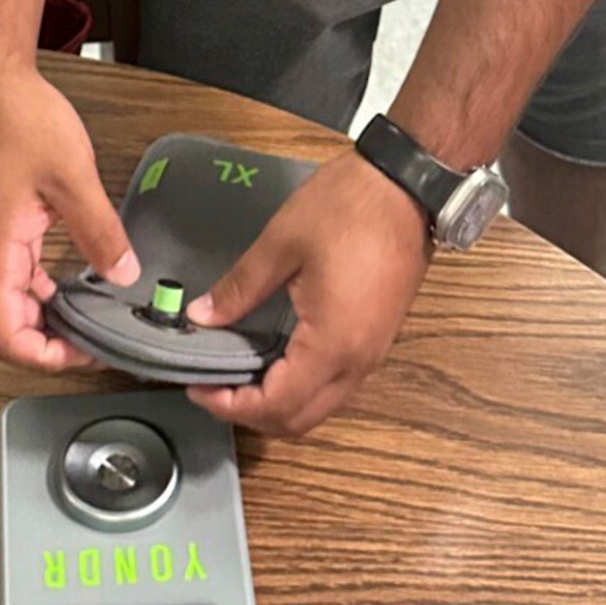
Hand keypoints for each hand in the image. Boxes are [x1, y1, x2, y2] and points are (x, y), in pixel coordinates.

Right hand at [0, 66, 139, 375]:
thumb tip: (122, 275)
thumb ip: (100, 233)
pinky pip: (17, 271)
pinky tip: (80, 275)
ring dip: (52, 312)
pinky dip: (47, 285)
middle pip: (9, 324)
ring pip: (15, 299)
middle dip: (55, 340)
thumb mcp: (72, 177)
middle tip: (104, 336)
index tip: (86, 352)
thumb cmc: (16, 118)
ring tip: (99, 310)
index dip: (43, 357)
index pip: (4, 336)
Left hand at [185, 150, 431, 439]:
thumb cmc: (347, 209)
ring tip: (239, 374)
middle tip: (213, 386)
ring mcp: (373, 353)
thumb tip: (201, 316)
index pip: (276, 405)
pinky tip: (276, 358)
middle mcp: (357, 362)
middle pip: (300, 420)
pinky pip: (336, 384)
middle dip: (252, 413)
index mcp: (332, 344)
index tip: (198, 388)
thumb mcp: (282, 242)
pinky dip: (301, 387)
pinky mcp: (378, 339)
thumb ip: (240, 287)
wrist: (407, 184)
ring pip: (321, 406)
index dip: (231, 406)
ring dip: (279, 404)